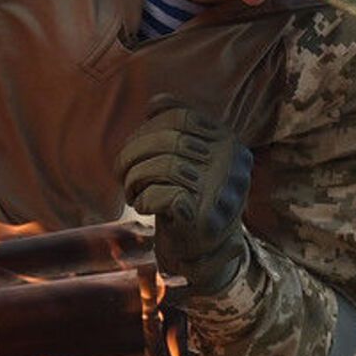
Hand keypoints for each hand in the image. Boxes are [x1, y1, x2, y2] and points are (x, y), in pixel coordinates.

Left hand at [116, 97, 252, 293]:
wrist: (203, 251)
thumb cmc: (187, 196)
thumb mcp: (187, 157)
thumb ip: (176, 128)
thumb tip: (156, 103)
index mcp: (228, 142)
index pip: (179, 117)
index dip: (147, 129)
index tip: (135, 148)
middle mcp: (231, 163)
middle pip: (167, 140)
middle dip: (133, 155)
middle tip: (124, 174)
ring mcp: (221, 190)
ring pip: (163, 166)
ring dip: (134, 179)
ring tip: (132, 191)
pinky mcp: (205, 218)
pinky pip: (163, 195)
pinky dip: (144, 199)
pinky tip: (143, 207)